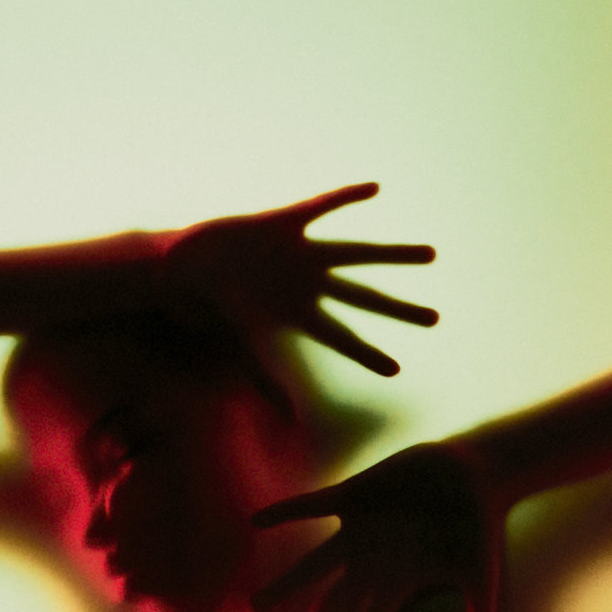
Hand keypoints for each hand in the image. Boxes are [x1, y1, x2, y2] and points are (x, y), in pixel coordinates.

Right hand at [164, 183, 437, 374]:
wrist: (176, 268)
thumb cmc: (206, 308)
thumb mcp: (243, 346)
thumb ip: (269, 381)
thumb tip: (291, 421)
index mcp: (299, 315)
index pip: (342, 339)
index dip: (368, 354)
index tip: (396, 369)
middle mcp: (307, 284)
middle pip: (365, 300)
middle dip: (399, 309)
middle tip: (435, 320)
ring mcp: (299, 253)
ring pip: (358, 254)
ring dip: (393, 256)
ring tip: (432, 256)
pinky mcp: (282, 223)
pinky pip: (320, 207)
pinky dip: (344, 198)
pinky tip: (374, 189)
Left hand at [251, 442, 505, 611]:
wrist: (475, 471)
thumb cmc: (481, 526)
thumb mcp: (482, 576)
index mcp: (399, 585)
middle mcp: (372, 563)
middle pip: (329, 609)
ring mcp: (359, 530)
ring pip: (312, 565)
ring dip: (285, 586)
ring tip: (253, 608)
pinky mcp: (354, 495)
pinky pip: (311, 506)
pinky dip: (286, 512)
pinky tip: (256, 521)